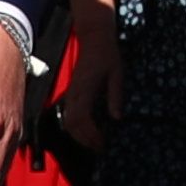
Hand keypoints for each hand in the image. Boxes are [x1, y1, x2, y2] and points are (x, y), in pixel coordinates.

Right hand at [53, 0, 119, 154]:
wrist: (94, 37)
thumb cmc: (108, 54)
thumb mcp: (117, 73)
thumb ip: (115, 95)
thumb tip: (117, 118)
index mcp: (85, 89)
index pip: (82, 118)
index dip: (90, 135)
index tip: (102, 143)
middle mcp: (74, 93)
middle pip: (72, 124)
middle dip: (84, 140)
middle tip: (100, 148)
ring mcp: (71, 93)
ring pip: (67, 121)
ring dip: (79, 135)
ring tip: (94, 142)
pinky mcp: (71, 92)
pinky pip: (68, 114)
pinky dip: (76, 127)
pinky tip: (88, 131)